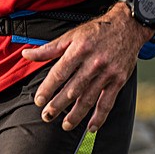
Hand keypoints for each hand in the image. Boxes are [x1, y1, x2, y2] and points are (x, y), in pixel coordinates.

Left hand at [22, 3, 152, 131]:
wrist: (128, 26)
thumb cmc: (96, 31)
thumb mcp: (71, 35)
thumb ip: (49, 48)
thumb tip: (26, 54)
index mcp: (79, 49)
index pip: (60, 73)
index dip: (48, 88)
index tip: (39, 101)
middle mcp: (94, 62)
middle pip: (73, 89)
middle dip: (58, 105)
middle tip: (46, 116)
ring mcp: (108, 73)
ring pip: (89, 98)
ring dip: (76, 114)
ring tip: (65, 125)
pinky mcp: (119, 80)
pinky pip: (108, 102)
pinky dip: (99, 117)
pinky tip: (91, 127)